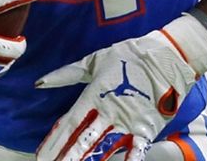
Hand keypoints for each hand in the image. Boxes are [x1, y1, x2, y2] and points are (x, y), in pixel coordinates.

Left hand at [36, 16, 206, 160]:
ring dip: (88, 160)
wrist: (166, 56)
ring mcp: (128, 122)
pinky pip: (136, 150)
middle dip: (66, 156)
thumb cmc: (128, 56)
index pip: (70, 123)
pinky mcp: (147, 128)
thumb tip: (40, 82)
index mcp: (94, 95)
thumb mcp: (93, 61)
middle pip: (83, 140)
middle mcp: (108, 112)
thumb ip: (66, 74)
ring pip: (104, 148)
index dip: (55, 141)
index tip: (43, 154)